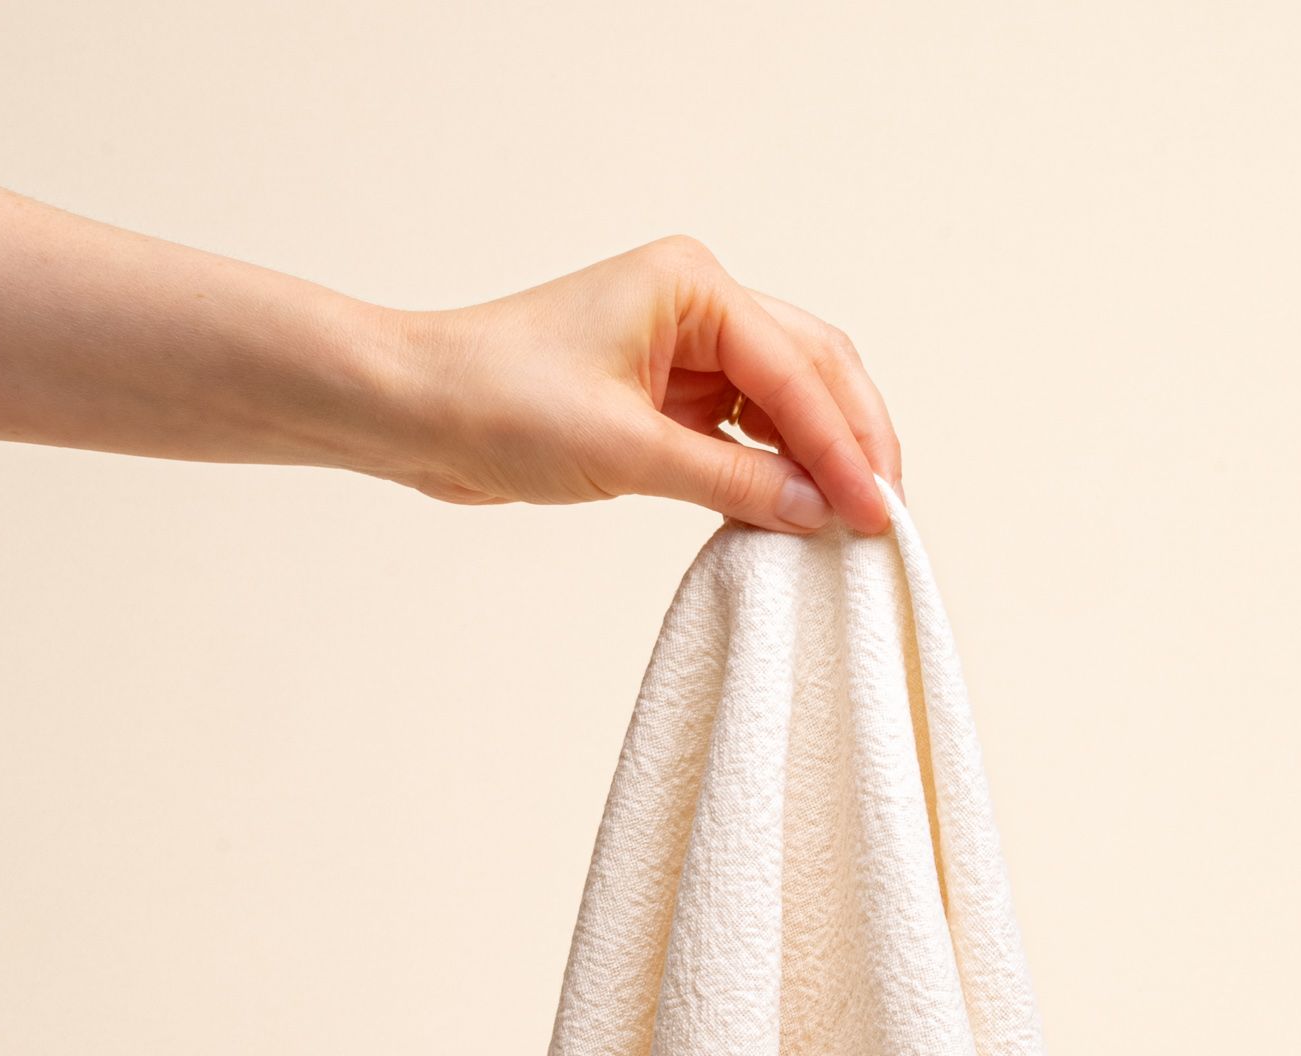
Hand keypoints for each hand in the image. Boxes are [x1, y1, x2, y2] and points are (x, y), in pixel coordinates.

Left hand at [377, 236, 899, 536]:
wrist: (414, 411)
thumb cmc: (496, 403)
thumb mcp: (626, 451)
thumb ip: (732, 483)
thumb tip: (817, 512)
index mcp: (694, 287)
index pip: (800, 373)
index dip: (845, 449)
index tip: (879, 515)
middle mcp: (699, 306)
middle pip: (815, 372)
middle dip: (855, 444)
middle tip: (887, 518)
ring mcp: (684, 351)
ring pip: (788, 403)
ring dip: (821, 458)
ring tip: (853, 523)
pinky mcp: (665, 397)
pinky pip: (745, 433)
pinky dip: (775, 472)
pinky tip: (796, 513)